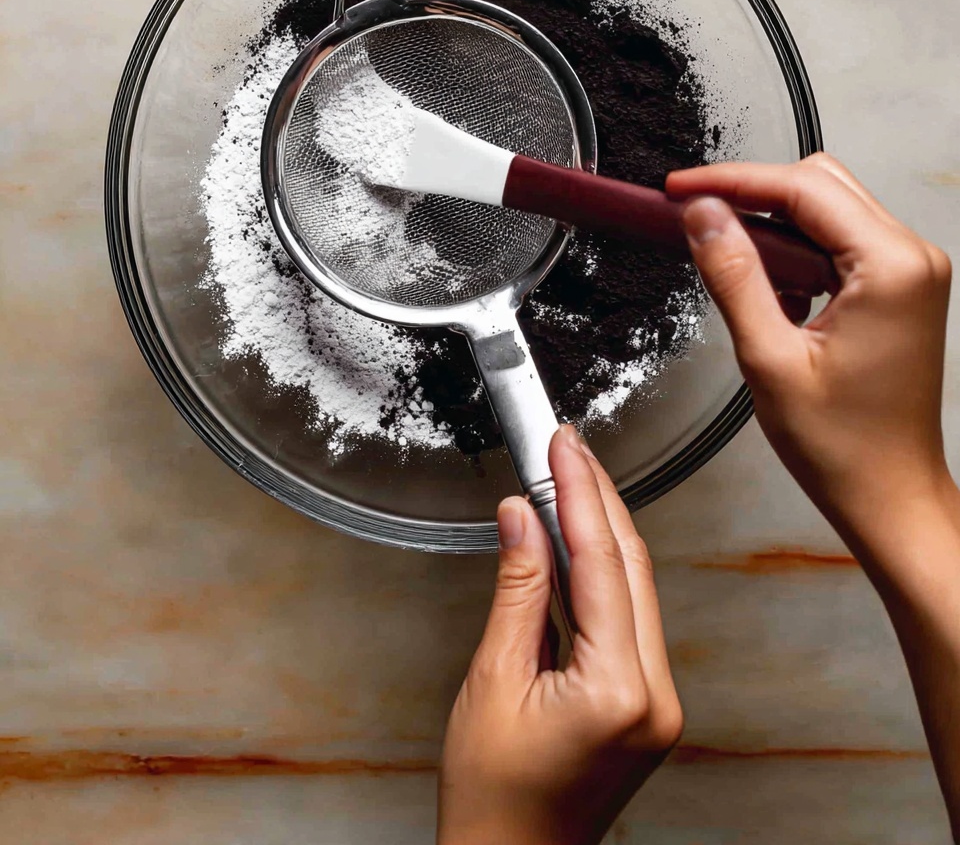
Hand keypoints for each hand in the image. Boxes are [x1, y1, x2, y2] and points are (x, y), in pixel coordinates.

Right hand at [438, 425, 681, 844]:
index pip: (601, 563)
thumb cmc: (494, 796)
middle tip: (566, 447)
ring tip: (568, 478)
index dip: (580, 494)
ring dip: (602, 530)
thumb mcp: (493, 681)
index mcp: (618, 690)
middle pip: (631, 567)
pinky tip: (578, 540)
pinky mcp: (649, 703)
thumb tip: (523, 518)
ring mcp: (659, 701)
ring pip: (636, 587)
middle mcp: (655, 694)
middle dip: (598, 499)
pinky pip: (631, 618)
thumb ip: (517, 591)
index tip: (562, 446)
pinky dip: (604, 572)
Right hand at [669, 153, 959, 833]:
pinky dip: (782, 250)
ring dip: (761, 221)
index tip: (668, 186)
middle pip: (818, 186)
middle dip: (744, 189)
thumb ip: (731, 271)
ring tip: (696, 243)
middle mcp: (911, 262)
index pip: (800, 187)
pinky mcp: (894, 301)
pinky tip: (741, 276)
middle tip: (674, 210)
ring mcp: (907, 280)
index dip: (726, 179)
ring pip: (825, 214)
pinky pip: (831, 250)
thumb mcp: (771, 358)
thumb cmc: (844, 456)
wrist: (897, 509)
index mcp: (891, 267)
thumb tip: (699, 214)